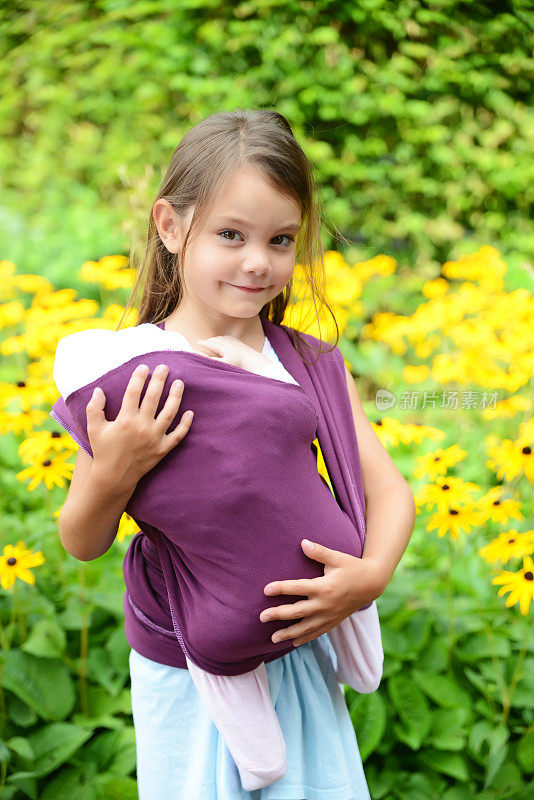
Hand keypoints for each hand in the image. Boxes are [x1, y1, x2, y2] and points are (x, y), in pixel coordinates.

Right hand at [86, 363, 193, 488]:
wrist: (114, 477)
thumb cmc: (103, 450)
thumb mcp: (94, 429)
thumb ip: (94, 408)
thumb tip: (98, 389)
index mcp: (125, 420)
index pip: (133, 393)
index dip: (139, 378)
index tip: (144, 367)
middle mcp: (142, 427)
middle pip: (153, 398)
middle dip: (159, 380)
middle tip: (164, 367)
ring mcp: (154, 438)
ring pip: (169, 413)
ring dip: (176, 397)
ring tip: (180, 383)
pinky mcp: (163, 449)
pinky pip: (178, 435)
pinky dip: (185, 424)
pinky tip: (190, 412)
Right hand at [196, 335, 270, 373]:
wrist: (253, 360)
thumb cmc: (237, 364)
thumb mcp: (223, 364)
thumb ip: (211, 360)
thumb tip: (201, 355)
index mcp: (222, 347)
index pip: (210, 344)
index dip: (203, 343)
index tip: (197, 342)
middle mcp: (228, 342)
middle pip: (215, 339)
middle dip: (209, 340)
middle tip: (203, 342)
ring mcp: (234, 341)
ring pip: (222, 338)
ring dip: (216, 339)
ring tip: (212, 341)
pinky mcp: (239, 342)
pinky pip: (229, 338)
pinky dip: (224, 338)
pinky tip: (224, 340)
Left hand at [259, 539, 387, 646]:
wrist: (372, 584)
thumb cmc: (352, 567)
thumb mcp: (337, 557)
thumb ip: (319, 551)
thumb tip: (302, 542)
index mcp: (324, 587)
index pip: (298, 588)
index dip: (281, 588)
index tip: (266, 590)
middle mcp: (325, 604)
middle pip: (297, 611)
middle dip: (278, 614)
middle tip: (261, 617)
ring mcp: (329, 615)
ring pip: (305, 627)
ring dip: (288, 632)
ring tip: (272, 638)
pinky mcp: (333, 621)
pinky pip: (317, 632)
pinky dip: (305, 638)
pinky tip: (293, 642)